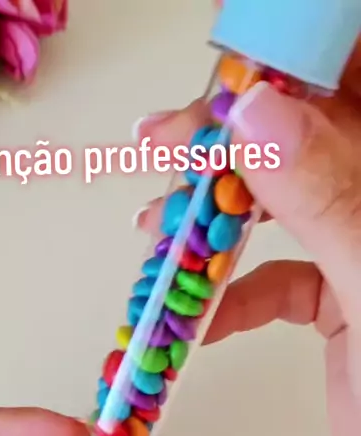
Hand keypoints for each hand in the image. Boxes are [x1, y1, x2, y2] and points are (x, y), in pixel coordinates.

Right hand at [134, 41, 360, 435]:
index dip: (289, 56)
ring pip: (277, 205)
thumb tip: (257, 118)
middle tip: (169, 137)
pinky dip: (227, 294)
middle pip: (302, 134)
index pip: (349, 82)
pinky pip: (273, 278)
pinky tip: (197, 318)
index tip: (225, 56)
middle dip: (229, 135)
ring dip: (212, 215)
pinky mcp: (337, 300)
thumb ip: (328, 202)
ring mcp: (357, 251)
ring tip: (157, 225)